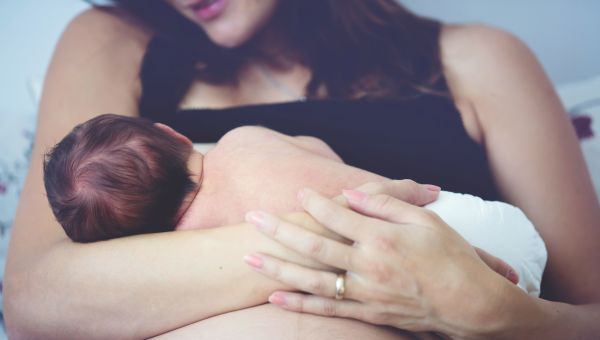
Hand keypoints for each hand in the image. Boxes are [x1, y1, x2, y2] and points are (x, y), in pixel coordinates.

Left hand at [243, 184, 516, 336]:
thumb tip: (352, 194)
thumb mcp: (426, 221)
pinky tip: (275, 297)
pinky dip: (299, 303)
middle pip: (314, 244)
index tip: (298, 192)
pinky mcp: (367, 312)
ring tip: (249, 256)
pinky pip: (327, 308)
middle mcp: (368, 264)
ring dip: (278, 267)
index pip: (338, 215)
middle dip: (280, 229)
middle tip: (253, 217)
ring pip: (312, 278)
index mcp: (382, 237)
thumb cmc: (451, 258)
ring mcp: (365, 291)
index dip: (315, 202)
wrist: (470, 305)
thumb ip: (387, 204)